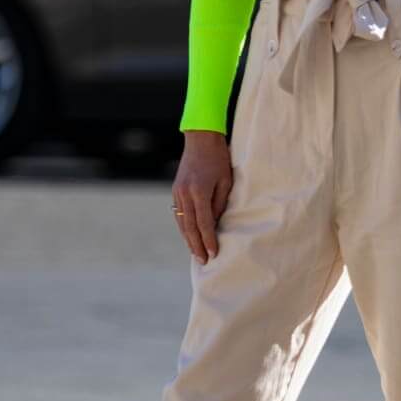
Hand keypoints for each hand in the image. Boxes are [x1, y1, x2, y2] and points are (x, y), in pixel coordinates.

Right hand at [172, 131, 232, 262]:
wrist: (200, 139)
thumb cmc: (218, 159)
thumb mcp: (225, 181)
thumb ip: (219, 204)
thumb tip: (215, 224)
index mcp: (199, 191)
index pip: (204, 223)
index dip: (209, 240)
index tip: (213, 253)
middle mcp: (185, 194)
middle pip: (190, 227)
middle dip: (197, 245)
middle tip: (204, 261)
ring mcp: (177, 193)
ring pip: (182, 222)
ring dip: (189, 239)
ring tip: (196, 253)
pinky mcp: (175, 191)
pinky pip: (179, 214)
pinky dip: (184, 227)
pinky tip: (189, 236)